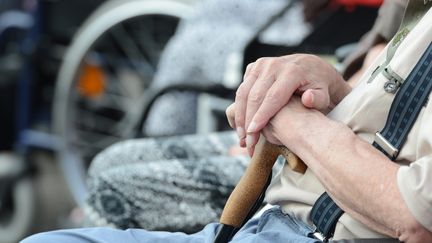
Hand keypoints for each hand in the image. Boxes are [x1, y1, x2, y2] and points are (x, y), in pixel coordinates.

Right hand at [231, 54, 349, 154]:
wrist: (312, 67)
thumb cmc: (319, 86)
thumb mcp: (325, 94)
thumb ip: (318, 99)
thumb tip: (307, 99)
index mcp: (292, 71)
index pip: (273, 97)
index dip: (261, 116)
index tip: (253, 133)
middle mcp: (274, 65)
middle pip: (255, 96)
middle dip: (248, 121)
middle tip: (247, 142)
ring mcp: (261, 65)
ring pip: (243, 92)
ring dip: (240, 117)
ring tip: (242, 137)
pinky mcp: (254, 67)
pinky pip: (242, 89)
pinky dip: (239, 108)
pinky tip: (241, 125)